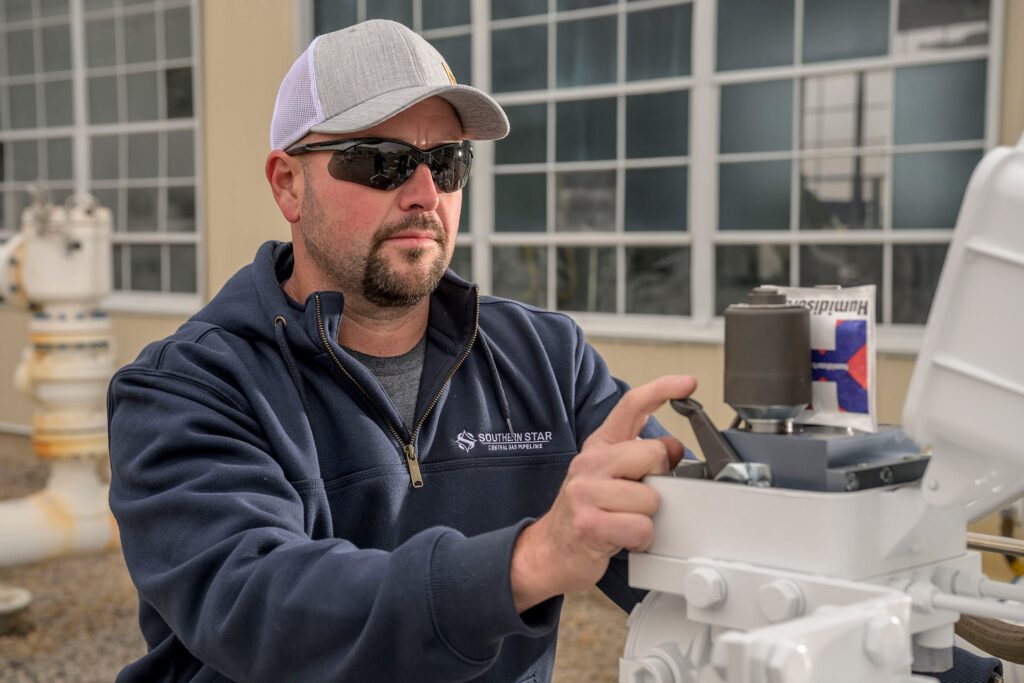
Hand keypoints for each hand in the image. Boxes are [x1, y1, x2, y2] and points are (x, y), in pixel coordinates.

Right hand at [510, 375, 695, 611]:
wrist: (550, 551)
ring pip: (650, 498)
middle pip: (653, 454)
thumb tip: (675, 448)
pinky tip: (622, 539)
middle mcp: (590, 462)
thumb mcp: (612, 478)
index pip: (631, 406)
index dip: (662, 389)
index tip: (687, 383)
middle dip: (658, 481)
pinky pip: (641, 528)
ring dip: (647, 517)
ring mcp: (586, 493)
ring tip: (624, 521)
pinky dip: (641, 539)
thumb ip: (642, 457)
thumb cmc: (587, 513)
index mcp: (599, 446)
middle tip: (637, 498)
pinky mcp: (590, 524)